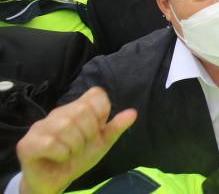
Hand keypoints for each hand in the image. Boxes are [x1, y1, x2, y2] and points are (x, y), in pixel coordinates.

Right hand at [17, 87, 136, 193]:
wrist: (56, 182)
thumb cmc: (78, 158)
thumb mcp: (102, 143)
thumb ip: (116, 127)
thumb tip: (133, 113)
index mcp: (77, 109)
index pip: (95, 94)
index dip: (101, 112)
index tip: (97, 129)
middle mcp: (58, 113)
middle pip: (81, 110)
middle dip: (88, 133)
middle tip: (82, 145)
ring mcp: (40, 126)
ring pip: (65, 126)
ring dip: (74, 146)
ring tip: (70, 153)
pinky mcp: (27, 143)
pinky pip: (50, 143)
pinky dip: (61, 154)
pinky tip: (58, 158)